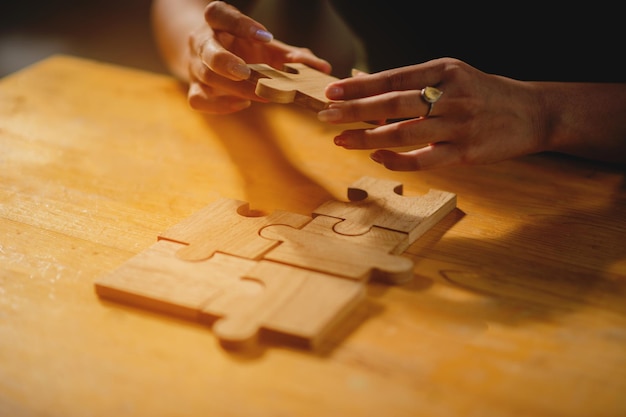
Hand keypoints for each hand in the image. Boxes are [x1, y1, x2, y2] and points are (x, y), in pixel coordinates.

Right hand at [188, 1, 331, 113]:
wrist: (210, 54)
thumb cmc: (245, 48)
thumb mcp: (267, 47)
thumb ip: (293, 56)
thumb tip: (323, 68)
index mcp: (218, 22)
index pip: (219, 14)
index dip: (240, 24)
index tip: (266, 35)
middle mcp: (202, 41)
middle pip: (207, 49)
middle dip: (226, 62)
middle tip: (246, 72)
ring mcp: (196, 66)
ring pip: (206, 76)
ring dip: (235, 88)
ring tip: (262, 95)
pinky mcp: (195, 87)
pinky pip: (198, 99)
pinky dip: (220, 105)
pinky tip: (242, 104)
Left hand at [318, 58, 544, 169]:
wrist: (531, 113)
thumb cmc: (483, 93)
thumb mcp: (452, 76)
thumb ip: (411, 81)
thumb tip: (364, 80)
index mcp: (445, 71)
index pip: (393, 77)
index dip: (359, 86)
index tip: (331, 91)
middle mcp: (451, 96)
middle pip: (393, 104)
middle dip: (354, 110)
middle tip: (325, 115)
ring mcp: (458, 126)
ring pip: (403, 133)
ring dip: (366, 137)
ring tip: (340, 140)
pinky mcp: (464, 153)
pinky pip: (422, 160)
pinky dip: (396, 159)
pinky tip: (377, 156)